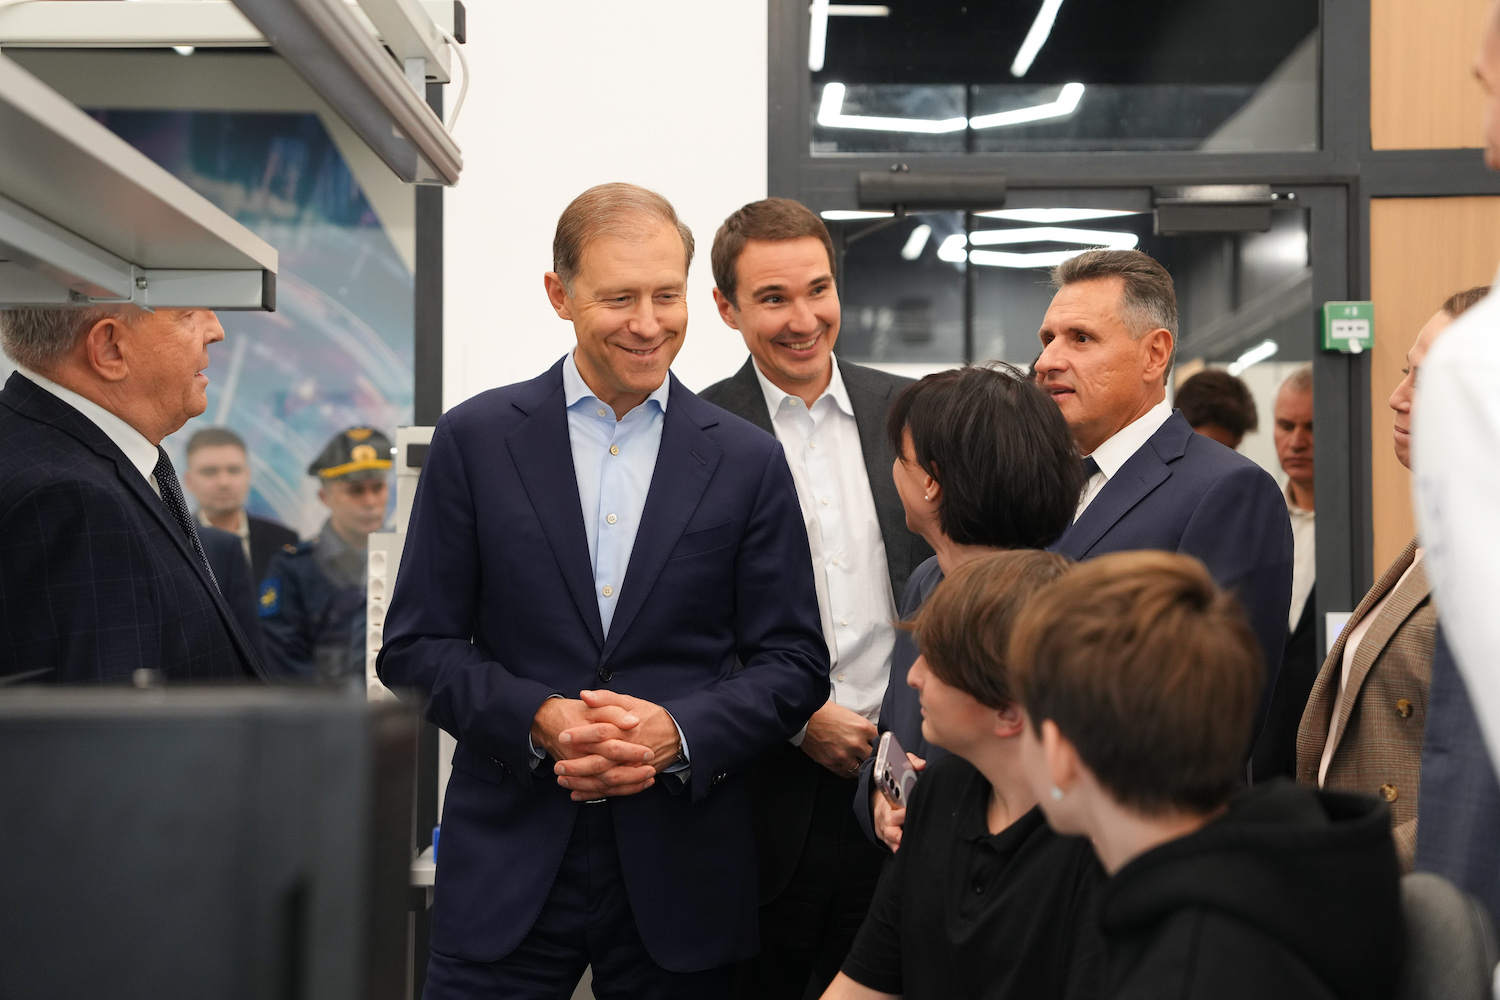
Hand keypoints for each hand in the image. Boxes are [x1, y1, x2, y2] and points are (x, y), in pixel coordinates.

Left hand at [551, 690, 683, 800]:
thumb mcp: (631, 702)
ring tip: (562, 781)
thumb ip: (606, 699)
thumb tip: (584, 695)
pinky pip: (613, 791)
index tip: (563, 735)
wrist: (677, 736)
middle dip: (577, 766)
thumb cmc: (651, 717)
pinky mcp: (634, 778)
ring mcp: (633, 768)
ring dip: (583, 783)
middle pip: (601, 762)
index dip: (581, 735)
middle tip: (557, 766)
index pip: (601, 732)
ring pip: (606, 781)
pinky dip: (594, 794)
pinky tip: (576, 794)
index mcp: (627, 730)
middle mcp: (630, 752)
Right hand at [800, 700, 877, 775]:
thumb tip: (872, 741)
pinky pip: (846, 773)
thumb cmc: (826, 713)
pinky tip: (846, 765)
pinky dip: (848, 771)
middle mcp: (856, 743)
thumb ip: (864, 730)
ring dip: (858, 765)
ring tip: (855, 760)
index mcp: (864, 728)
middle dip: (870, 756)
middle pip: (872, 758)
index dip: (877, 745)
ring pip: (860, 769)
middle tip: (866, 754)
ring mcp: (844, 755)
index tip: (875, 747)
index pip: (880, 743)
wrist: (805, 716)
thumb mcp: (852, 716)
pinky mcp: (831, 763)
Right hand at [871, 753, 923, 851]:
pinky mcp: (885, 835)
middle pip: (890, 819)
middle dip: (898, 822)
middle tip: (908, 822)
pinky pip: (889, 842)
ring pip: (888, 833)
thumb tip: (923, 764)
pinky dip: (894, 846)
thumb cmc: (894, 785)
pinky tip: (900, 849)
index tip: (906, 807)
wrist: (878, 799)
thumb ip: (911, 762)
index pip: (890, 799)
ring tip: (902, 841)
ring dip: (895, 838)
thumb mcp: (901, 769)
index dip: (898, 803)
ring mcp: (883, 825)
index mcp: (887, 796)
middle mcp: (884, 812)